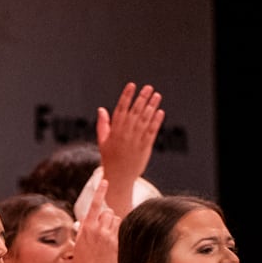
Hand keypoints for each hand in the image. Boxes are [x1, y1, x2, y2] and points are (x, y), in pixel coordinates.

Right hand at [57, 182, 119, 262]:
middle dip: (107, 218)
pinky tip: (110, 245)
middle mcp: (99, 230)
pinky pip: (121, 232)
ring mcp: (109, 238)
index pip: (95, 204)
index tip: (105, 180)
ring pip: (117, 220)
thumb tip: (91, 215)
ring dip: (113, 225)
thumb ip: (86, 225)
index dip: (100, 191)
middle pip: (109, 212)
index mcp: (87, 227)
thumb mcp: (79, 238)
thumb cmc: (81, 258)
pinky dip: (117, 235)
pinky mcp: (117, 245)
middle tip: (102, 229)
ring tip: (106, 238)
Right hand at [96, 82, 163, 216]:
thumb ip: (103, 124)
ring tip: (157, 96)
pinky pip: (152, 132)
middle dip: (142, 98)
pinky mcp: (145, 147)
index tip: (132, 85)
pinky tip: (160, 112)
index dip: (127, 96)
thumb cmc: (110, 158)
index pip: (121, 109)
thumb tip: (101, 109)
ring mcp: (136, 140)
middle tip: (149, 87)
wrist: (118, 177)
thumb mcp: (103, 141)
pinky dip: (156, 121)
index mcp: (115, 130)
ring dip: (151, 106)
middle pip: (135, 111)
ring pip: (145, 120)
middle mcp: (126, 133)